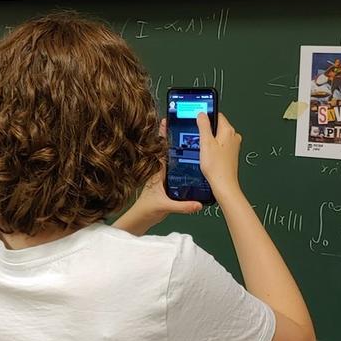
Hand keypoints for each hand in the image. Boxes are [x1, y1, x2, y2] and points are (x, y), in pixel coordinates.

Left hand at [113, 120, 202, 235]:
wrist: (142, 219)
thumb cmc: (147, 210)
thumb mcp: (165, 206)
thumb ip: (182, 206)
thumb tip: (198, 204)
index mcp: (158, 172)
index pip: (161, 150)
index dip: (163, 136)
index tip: (167, 121)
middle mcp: (161, 172)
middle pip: (168, 151)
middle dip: (174, 138)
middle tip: (182, 123)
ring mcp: (164, 177)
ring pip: (173, 160)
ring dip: (180, 150)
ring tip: (191, 137)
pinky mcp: (167, 184)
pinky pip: (176, 170)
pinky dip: (183, 164)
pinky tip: (192, 161)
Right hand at [197, 112, 241, 197]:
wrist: (223, 184)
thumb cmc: (216, 167)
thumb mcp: (205, 143)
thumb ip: (204, 126)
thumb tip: (202, 114)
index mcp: (228, 130)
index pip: (217, 114)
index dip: (206, 117)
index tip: (198, 121)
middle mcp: (233, 136)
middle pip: (217, 126)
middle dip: (207, 131)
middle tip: (198, 139)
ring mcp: (233, 145)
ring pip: (218, 136)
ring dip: (210, 140)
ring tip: (203, 150)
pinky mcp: (231, 153)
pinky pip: (220, 145)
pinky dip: (213, 148)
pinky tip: (208, 156)